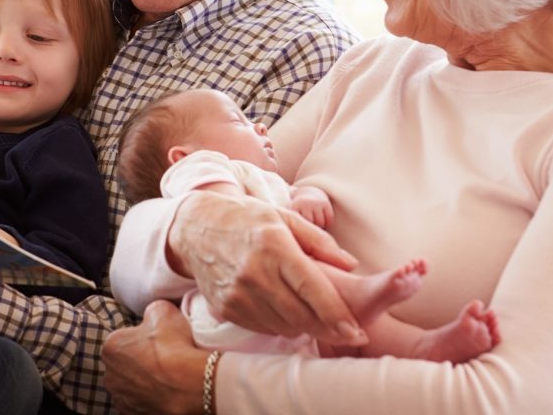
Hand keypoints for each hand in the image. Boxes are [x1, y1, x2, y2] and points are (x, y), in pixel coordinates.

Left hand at [103, 300, 207, 414]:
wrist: (189, 384)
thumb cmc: (174, 346)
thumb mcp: (162, 309)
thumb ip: (151, 311)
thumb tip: (152, 316)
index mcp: (111, 346)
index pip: (125, 337)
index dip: (144, 336)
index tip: (159, 338)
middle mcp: (109, 375)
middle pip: (126, 363)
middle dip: (141, 360)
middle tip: (164, 356)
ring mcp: (121, 399)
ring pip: (132, 385)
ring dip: (145, 380)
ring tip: (168, 375)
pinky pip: (142, 402)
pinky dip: (151, 397)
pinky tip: (168, 391)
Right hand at [167, 191, 365, 345]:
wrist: (196, 229)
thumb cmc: (247, 219)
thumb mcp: (284, 217)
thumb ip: (319, 241)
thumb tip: (351, 265)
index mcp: (274, 246)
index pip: (311, 288)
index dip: (335, 313)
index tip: (355, 329)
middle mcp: (254, 273)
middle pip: (300, 315)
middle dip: (329, 329)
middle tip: (350, 335)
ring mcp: (238, 294)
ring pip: (283, 326)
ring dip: (305, 327)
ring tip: (316, 318)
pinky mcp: (226, 308)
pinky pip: (263, 327)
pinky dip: (280, 325)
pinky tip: (286, 313)